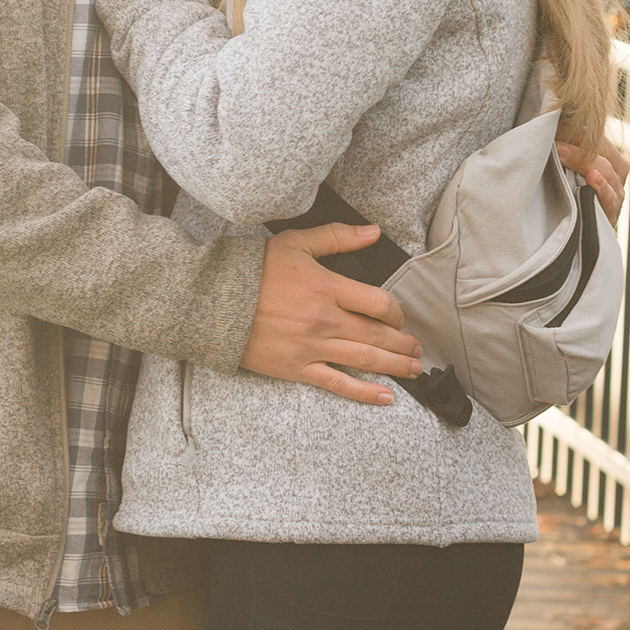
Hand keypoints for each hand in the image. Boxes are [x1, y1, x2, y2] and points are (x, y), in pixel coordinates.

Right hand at [243, 223, 426, 406]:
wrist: (212, 301)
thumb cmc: (252, 271)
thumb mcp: (295, 243)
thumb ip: (337, 237)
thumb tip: (374, 232)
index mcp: (327, 287)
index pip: (379, 303)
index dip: (396, 312)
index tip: (399, 317)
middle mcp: (325, 319)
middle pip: (378, 335)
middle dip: (403, 343)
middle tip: (417, 349)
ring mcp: (312, 346)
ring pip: (365, 360)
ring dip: (395, 366)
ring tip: (414, 370)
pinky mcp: (297, 367)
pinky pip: (338, 384)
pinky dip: (364, 393)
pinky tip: (386, 397)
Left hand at [556, 131, 629, 226]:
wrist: (580, 236)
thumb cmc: (573, 198)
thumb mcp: (571, 172)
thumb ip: (567, 154)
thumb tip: (547, 129)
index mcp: (609, 157)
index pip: (596, 136)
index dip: (576, 129)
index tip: (553, 125)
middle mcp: (616, 172)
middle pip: (602, 149)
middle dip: (576, 141)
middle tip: (552, 137)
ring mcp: (616, 191)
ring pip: (606, 169)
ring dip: (582, 159)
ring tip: (561, 152)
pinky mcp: (612, 212)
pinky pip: (610, 196)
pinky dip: (602, 186)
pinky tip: (592, 177)